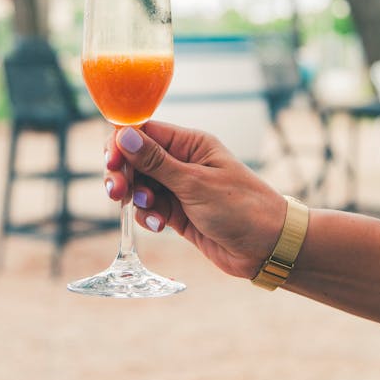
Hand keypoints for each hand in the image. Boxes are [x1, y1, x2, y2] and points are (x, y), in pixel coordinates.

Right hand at [104, 121, 286, 278]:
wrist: (267, 248)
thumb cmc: (241, 208)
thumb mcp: (195, 183)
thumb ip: (156, 161)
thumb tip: (124, 135)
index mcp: (190, 143)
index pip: (143, 132)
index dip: (121, 144)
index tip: (111, 164)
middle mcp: (181, 161)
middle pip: (135, 159)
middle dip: (123, 175)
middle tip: (118, 193)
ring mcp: (178, 187)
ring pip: (139, 185)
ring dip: (136, 198)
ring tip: (150, 211)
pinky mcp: (176, 211)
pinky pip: (148, 207)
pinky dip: (147, 216)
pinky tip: (159, 226)